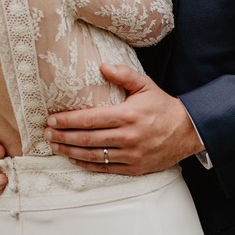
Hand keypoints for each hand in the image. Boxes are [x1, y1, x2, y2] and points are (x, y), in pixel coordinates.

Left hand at [43, 64, 202, 173]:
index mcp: (127, 115)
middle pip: (86, 139)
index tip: (52, 119)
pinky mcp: (134, 168)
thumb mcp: (145, 85)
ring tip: (54, 146)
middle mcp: (127, 137)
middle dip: (63, 137)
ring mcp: (130, 155)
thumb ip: (123, 74)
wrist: (187, 131)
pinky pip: (105, 168)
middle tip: (46, 133)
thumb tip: (102, 66)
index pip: (89, 119)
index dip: (68, 120)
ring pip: (92, 156)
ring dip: (70, 152)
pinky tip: (73, 159)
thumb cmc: (162, 106)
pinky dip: (86, 165)